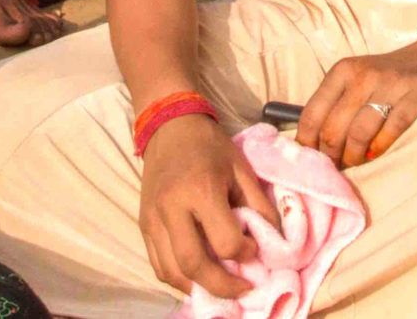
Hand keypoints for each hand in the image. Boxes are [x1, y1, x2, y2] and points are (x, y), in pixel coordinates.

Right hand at [139, 113, 277, 300]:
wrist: (169, 126)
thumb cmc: (210, 146)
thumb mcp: (242, 169)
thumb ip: (259, 205)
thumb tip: (273, 241)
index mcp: (200, 190)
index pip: (224, 241)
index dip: (245, 253)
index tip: (255, 250)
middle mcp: (171, 208)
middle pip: (193, 265)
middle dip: (221, 286)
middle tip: (243, 290)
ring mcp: (153, 219)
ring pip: (171, 272)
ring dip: (198, 288)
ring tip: (221, 288)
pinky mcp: (143, 225)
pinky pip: (158, 265)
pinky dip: (178, 279)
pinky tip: (198, 278)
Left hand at [297, 37, 416, 169]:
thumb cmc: (384, 77)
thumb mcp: (354, 79)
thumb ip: (333, 105)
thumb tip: (312, 146)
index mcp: (342, 71)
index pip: (312, 114)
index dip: (307, 144)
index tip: (310, 160)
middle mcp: (363, 76)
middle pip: (333, 128)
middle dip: (330, 156)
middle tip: (334, 167)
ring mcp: (390, 86)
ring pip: (359, 134)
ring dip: (353, 157)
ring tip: (354, 163)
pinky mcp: (415, 97)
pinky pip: (391, 131)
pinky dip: (379, 148)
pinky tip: (375, 154)